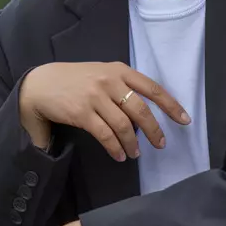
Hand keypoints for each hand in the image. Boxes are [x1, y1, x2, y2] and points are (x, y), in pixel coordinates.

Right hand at [19, 61, 190, 162]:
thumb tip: (145, 113)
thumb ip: (123, 87)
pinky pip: (105, 135)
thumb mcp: (102, 74)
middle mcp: (110, 81)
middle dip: (154, 130)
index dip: (171, 105)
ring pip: (124, 125)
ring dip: (133, 143)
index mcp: (119, 70)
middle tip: (160, 144)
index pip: (152, 88)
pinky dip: (115, 148)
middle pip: (141, 110)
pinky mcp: (82, 112)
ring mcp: (95, 96)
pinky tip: (119, 155)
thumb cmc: (76, 81)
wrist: (41, 84)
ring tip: (135, 154)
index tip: (185, 120)